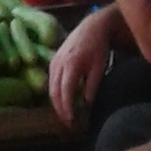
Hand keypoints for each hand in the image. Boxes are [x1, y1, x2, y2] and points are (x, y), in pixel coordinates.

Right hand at [48, 8, 112, 127]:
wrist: (92, 27)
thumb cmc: (98, 47)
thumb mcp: (100, 66)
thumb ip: (92, 85)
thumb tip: (86, 104)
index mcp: (71, 64)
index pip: (65, 91)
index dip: (67, 108)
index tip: (71, 121)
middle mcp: (59, 62)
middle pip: (54, 91)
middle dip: (60, 109)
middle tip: (68, 123)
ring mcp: (54, 60)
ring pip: (50, 87)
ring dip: (56, 102)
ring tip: (65, 115)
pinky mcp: (53, 60)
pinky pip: (51, 80)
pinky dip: (55, 92)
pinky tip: (63, 100)